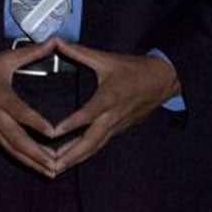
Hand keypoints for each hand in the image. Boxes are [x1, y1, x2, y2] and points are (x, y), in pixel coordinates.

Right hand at [0, 45, 69, 177]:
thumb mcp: (3, 58)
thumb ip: (31, 52)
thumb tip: (54, 42)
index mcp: (0, 96)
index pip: (20, 112)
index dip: (36, 123)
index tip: (53, 132)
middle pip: (17, 139)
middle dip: (37, 154)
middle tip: (55, 165)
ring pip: (12, 149)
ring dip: (31, 162)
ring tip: (50, 171)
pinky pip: (5, 148)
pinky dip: (21, 158)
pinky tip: (35, 165)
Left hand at [46, 41, 180, 173]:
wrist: (162, 81)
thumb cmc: (133, 69)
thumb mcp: (106, 58)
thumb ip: (79, 52)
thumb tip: (55, 41)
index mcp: (108, 97)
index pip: (87, 114)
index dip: (70, 124)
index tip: (52, 133)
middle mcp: (112, 116)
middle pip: (89, 141)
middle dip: (69, 155)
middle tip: (49, 165)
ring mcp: (115, 126)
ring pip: (93, 148)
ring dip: (74, 160)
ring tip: (53, 170)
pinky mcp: (117, 130)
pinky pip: (98, 146)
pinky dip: (83, 155)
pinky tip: (68, 161)